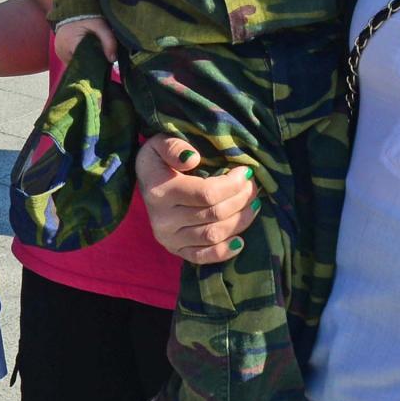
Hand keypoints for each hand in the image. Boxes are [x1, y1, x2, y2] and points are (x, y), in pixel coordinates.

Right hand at [53, 16, 117, 64]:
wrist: (72, 7)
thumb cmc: (86, 16)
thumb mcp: (100, 25)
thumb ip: (108, 41)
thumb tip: (113, 59)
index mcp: (71, 46)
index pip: (85, 64)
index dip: (96, 65)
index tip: (104, 62)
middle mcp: (61, 51)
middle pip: (80, 65)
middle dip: (91, 63)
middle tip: (101, 57)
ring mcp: (59, 52)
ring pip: (75, 64)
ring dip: (84, 61)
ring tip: (93, 53)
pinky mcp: (59, 51)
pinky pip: (71, 60)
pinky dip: (79, 58)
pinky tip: (86, 52)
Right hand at [136, 136, 259, 265]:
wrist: (146, 181)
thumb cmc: (159, 159)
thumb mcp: (160, 143)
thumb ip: (174, 147)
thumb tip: (193, 159)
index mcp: (160, 191)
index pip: (207, 193)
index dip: (232, 185)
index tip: (245, 172)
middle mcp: (163, 219)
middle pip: (214, 214)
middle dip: (241, 200)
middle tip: (252, 187)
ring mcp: (169, 238)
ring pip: (213, 235)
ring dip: (240, 221)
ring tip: (253, 205)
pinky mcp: (175, 249)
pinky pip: (203, 257)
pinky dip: (225, 251)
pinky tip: (241, 240)